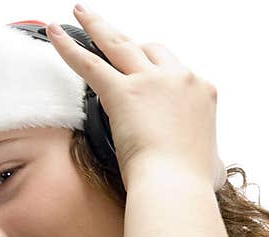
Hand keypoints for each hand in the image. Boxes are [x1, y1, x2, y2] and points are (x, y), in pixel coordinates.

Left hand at [46, 5, 223, 189]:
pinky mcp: (121, 93)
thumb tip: (210, 166)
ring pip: (118, 43)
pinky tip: (55, 32)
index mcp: (201, 92)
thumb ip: (210, 159)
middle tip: (110, 40)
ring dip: (97, 26)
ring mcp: (150, 81)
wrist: (175, 187)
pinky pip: (89, 62)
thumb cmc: (191, 181)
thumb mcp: (213, 166)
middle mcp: (178, 78)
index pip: (176, 70)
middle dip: (129, 44)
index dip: (158, 73)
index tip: (147, 80)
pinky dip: (68, 46)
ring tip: (81, 12)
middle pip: (150, 48)